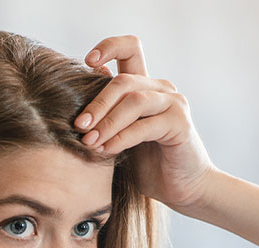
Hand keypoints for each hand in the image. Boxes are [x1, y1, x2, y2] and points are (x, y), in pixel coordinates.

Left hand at [75, 35, 214, 208]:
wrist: (183, 189)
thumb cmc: (149, 165)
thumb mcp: (119, 137)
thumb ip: (105, 116)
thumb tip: (76, 95)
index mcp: (145, 86)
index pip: (129, 48)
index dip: (108, 47)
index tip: (86, 61)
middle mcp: (161, 89)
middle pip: (124, 80)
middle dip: (97, 103)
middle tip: (79, 126)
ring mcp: (174, 104)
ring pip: (134, 101)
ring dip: (107, 122)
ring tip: (89, 142)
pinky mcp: (180, 124)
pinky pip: (145, 125)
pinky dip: (122, 138)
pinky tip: (107, 150)